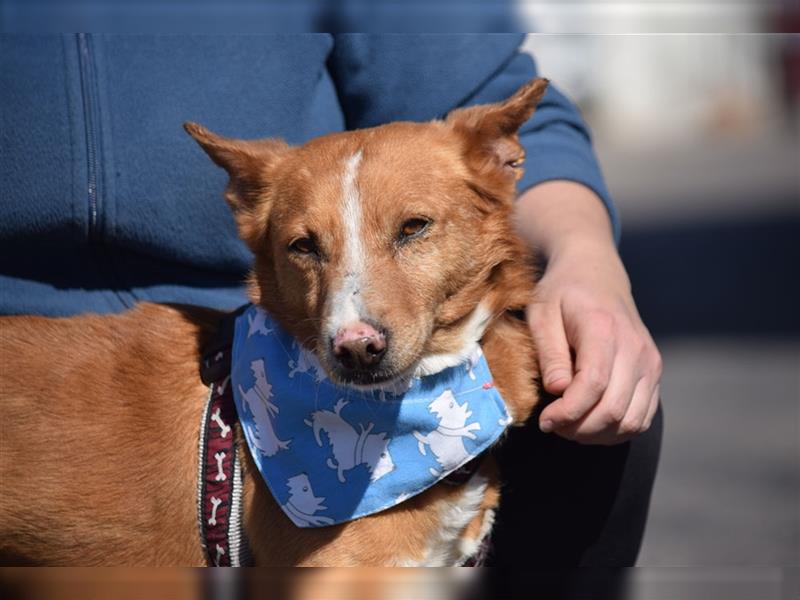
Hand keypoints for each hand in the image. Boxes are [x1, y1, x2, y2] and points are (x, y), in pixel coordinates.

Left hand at [527, 239, 661, 443]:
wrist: (596, 273)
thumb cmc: (562, 294)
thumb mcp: (542, 314)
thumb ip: (550, 353)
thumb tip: (558, 390)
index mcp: (603, 329)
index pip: (593, 384)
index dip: (568, 412)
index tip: (545, 420)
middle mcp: (635, 348)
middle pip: (614, 409)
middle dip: (578, 428)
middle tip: (552, 425)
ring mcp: (650, 362)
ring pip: (631, 421)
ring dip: (597, 434)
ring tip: (569, 426)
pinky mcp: (654, 373)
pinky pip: (642, 418)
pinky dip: (616, 431)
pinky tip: (590, 423)